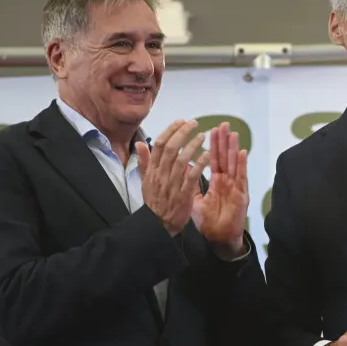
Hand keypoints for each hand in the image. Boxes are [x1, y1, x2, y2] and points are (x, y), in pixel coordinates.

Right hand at [136, 119, 209, 236]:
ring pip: (181, 160)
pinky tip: (207, 155)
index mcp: (152, 170)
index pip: (158, 145)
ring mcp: (171, 185)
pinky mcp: (182, 194)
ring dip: (193, 145)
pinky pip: (191, 176)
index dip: (170, 130)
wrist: (158, 224)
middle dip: (183, 133)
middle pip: (170, 148)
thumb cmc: (155, 201)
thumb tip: (139, 143)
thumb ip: (144, 162)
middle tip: (194, 123)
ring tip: (203, 136)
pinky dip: (199, 164)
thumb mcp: (145, 181)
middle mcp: (160, 175)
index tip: (181, 121)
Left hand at [192, 122, 248, 257]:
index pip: (214, 159)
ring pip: (234, 164)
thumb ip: (191, 185)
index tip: (210, 130)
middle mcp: (227, 182)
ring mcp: (235, 188)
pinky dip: (241, 166)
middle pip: (225, 158)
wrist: (219, 239)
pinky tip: (242, 153)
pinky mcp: (240, 196)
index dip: (212, 145)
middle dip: (224, 141)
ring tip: (233, 133)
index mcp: (217, 182)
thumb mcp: (196, 201)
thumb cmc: (209, 222)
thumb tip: (184, 170)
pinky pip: (241, 179)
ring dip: (233, 148)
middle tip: (223, 124)